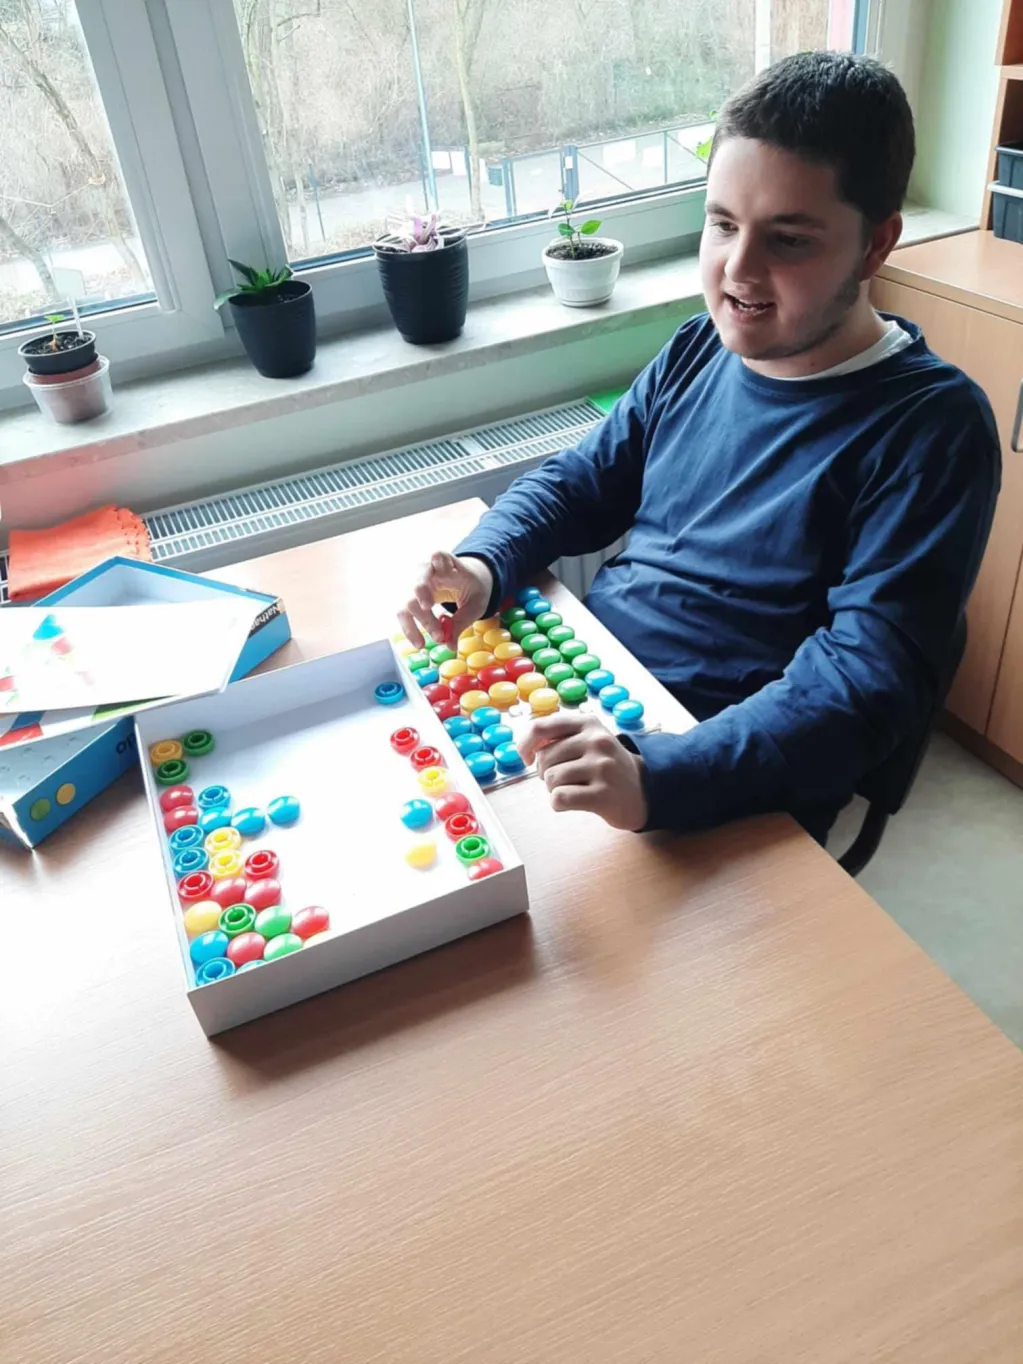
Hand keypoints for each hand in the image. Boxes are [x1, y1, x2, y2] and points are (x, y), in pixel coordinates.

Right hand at [398, 551, 493, 648]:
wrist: (465, 580)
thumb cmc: (471, 587)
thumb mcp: (475, 604)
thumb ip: (462, 622)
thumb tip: (449, 647)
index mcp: (447, 563)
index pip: (438, 557)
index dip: (437, 564)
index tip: (441, 576)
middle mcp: (426, 571)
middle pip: (418, 585)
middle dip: (426, 612)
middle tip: (439, 634)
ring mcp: (414, 584)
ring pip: (407, 602)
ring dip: (417, 625)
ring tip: (426, 645)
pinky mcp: (409, 597)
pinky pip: (403, 613)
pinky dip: (410, 629)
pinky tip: (419, 643)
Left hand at [518, 712, 647, 830]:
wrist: (641, 791)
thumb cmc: (604, 765)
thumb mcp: (588, 739)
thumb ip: (557, 736)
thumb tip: (526, 748)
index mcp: (589, 723)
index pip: (541, 727)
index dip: (525, 744)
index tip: (526, 757)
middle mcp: (597, 741)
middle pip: (544, 758)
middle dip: (545, 772)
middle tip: (565, 777)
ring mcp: (602, 767)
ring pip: (551, 779)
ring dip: (554, 789)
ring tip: (574, 788)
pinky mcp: (603, 794)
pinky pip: (559, 798)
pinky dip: (558, 803)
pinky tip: (573, 802)